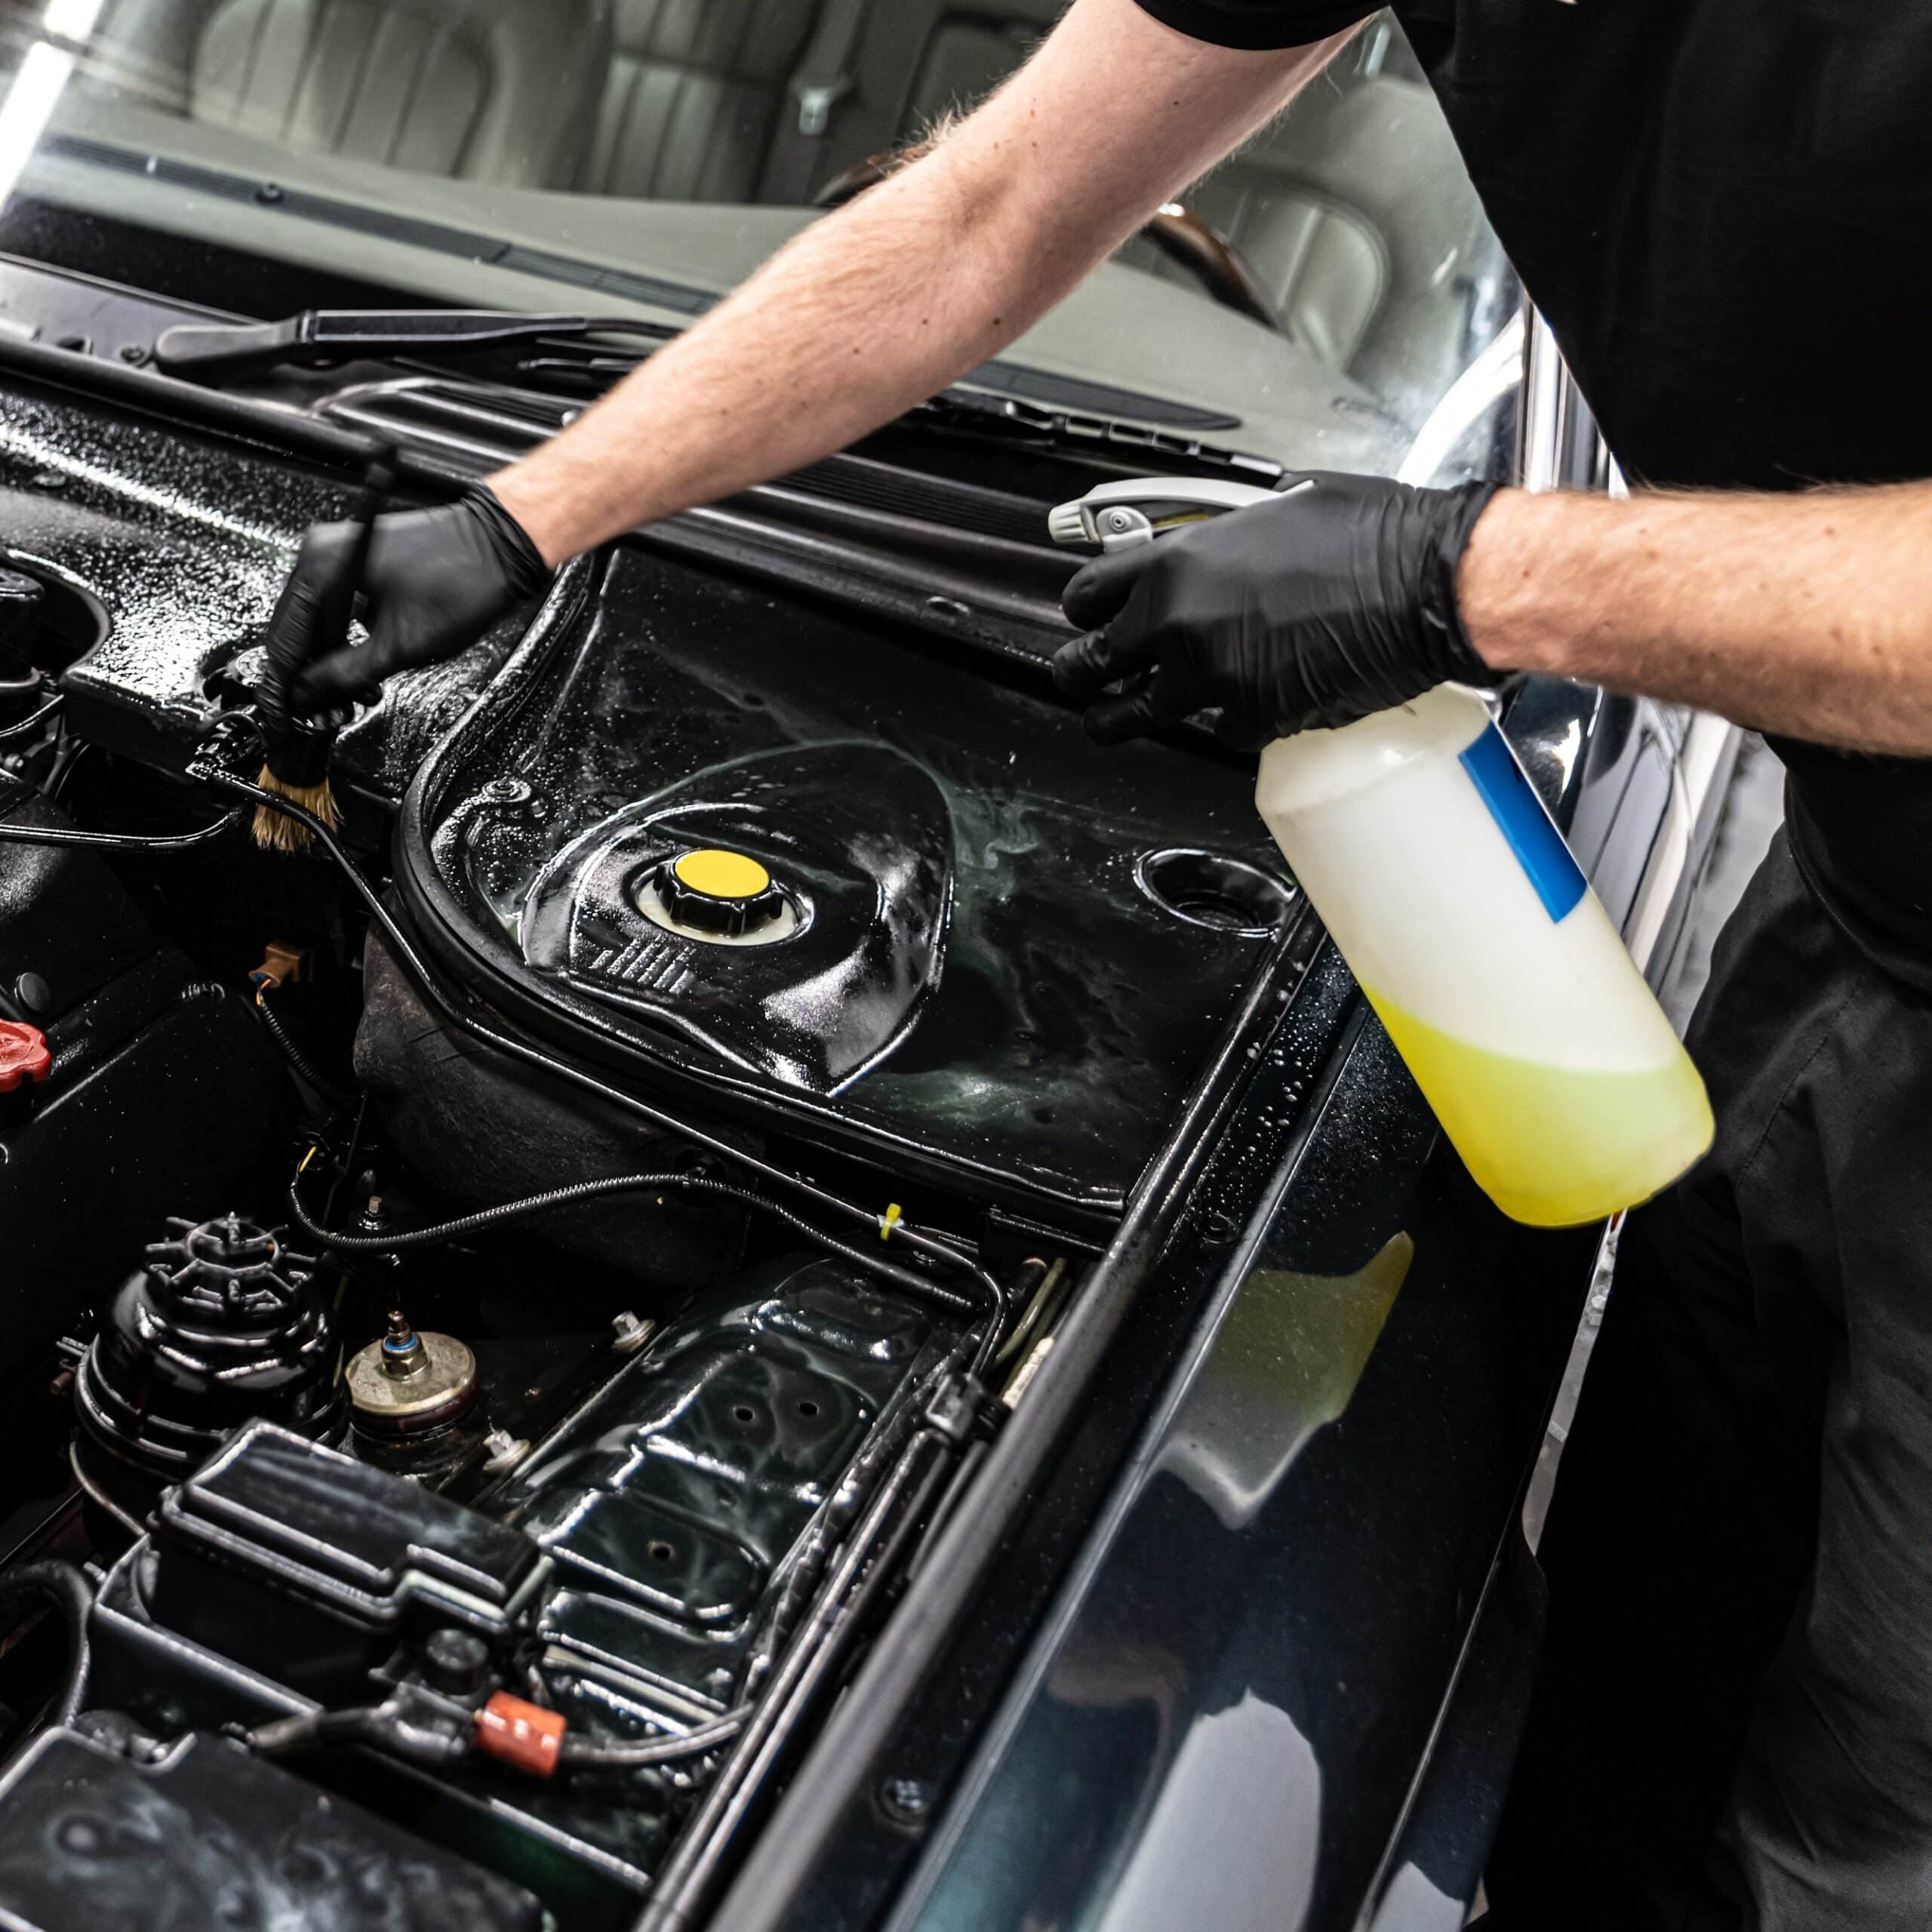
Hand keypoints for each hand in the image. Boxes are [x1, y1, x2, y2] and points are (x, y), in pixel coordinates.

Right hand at [263, 485, 551, 716]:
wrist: (501, 545)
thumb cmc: (464, 577)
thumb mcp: (401, 644)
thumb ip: (345, 674)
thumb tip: (309, 694)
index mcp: (322, 566)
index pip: (284, 639)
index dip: (282, 688)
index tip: (282, 718)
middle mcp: (322, 553)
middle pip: (296, 632)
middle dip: (309, 679)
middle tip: (324, 714)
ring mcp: (340, 555)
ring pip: (318, 624)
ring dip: (331, 664)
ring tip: (355, 696)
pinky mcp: (360, 564)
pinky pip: (338, 610)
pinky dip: (347, 643)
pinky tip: (364, 671)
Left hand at [1052, 471, 1501, 749]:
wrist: (1427, 588)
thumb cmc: (1373, 538)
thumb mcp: (1277, 509)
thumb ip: (1226, 537)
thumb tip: (1218, 545)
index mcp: (1179, 560)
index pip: (1087, 595)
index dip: (1084, 612)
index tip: (1087, 621)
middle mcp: (1180, 621)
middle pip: (1089, 663)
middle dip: (1082, 672)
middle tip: (1087, 677)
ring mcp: (1210, 677)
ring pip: (1129, 716)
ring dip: (1117, 717)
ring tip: (1111, 720)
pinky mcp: (1249, 720)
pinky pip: (1216, 732)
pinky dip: (1228, 722)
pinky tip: (1246, 701)